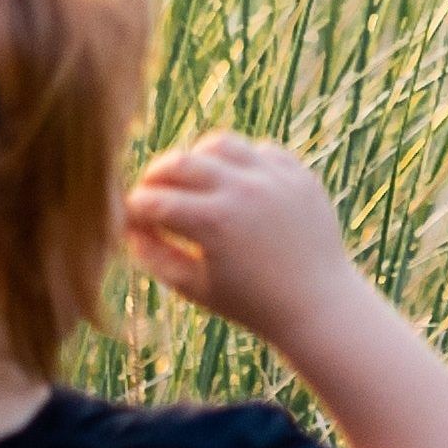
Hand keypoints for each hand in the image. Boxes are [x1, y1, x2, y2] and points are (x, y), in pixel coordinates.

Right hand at [123, 131, 369, 346]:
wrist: (318, 304)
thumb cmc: (250, 303)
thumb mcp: (193, 286)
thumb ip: (152, 254)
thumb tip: (128, 224)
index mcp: (213, 221)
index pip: (153, 200)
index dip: (133, 210)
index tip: (130, 219)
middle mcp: (243, 189)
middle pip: (179, 161)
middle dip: (155, 176)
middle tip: (150, 193)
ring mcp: (274, 177)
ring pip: (219, 143)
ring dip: (197, 159)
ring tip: (191, 182)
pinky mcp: (298, 173)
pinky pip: (259, 151)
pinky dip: (240, 163)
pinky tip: (233, 186)